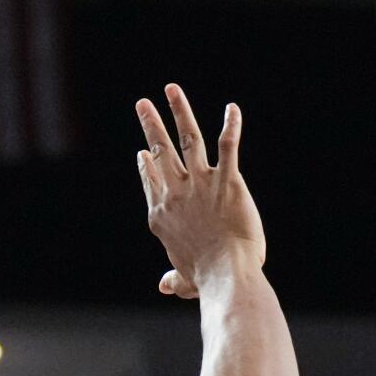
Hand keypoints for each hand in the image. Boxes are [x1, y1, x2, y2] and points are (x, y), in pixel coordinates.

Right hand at [134, 84, 263, 299]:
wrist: (225, 274)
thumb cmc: (206, 280)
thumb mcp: (186, 280)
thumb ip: (174, 279)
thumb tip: (164, 286)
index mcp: (161, 215)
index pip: (151, 182)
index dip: (146, 166)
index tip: (143, 153)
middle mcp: (176, 193)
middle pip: (160, 151)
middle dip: (151, 124)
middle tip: (142, 103)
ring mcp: (201, 183)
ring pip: (187, 138)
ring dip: (179, 111)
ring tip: (171, 89)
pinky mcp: (228, 180)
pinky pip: (228, 145)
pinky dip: (231, 125)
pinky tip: (233, 109)